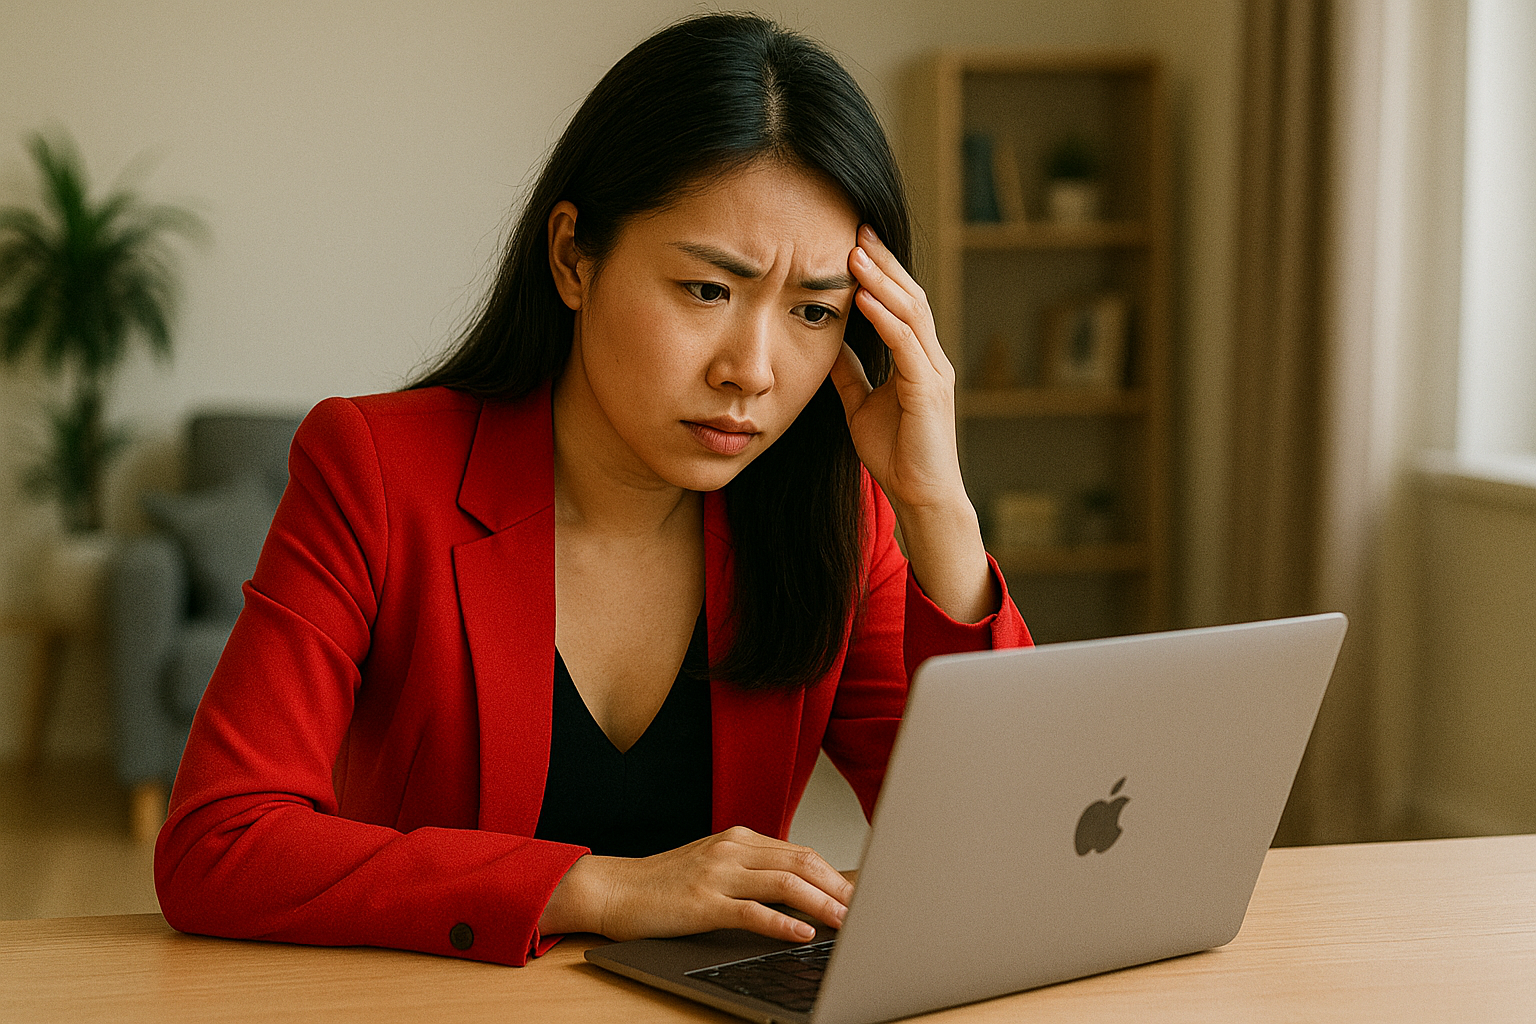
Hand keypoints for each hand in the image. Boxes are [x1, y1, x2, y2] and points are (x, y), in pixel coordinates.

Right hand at [538, 826, 851, 942]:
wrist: (613, 889)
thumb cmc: (663, 885)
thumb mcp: (712, 867)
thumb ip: (751, 871)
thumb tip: (797, 889)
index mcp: (739, 840)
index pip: (800, 852)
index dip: (835, 873)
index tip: (860, 893)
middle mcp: (732, 850)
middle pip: (801, 862)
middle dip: (838, 887)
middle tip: (866, 909)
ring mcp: (717, 874)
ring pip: (784, 883)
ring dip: (822, 904)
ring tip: (847, 923)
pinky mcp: (702, 902)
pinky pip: (751, 911)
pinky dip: (781, 923)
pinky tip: (802, 934)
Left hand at [829, 224, 967, 517]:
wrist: (920, 497)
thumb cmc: (896, 455)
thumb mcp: (861, 405)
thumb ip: (851, 373)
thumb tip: (830, 343)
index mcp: (917, 360)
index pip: (901, 303)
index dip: (879, 272)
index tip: (852, 242)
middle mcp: (931, 359)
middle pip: (909, 296)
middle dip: (883, 262)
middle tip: (855, 229)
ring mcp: (934, 373)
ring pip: (911, 313)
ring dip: (881, 280)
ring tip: (854, 253)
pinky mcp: (928, 391)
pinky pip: (906, 345)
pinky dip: (884, 318)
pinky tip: (863, 297)